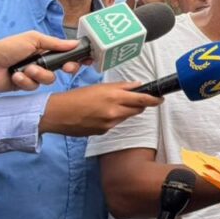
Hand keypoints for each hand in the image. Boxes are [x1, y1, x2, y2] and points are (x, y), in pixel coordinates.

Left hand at [0, 31, 82, 92]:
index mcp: (46, 49)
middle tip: (66, 68)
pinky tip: (15, 76)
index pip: (67, 53)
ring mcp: (35, 75)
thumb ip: (55, 44)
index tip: (88, 59)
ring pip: (50, 79)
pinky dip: (25, 81)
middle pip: (64, 68)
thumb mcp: (33, 40)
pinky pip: (34, 87)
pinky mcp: (26, 86)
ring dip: (38, 74)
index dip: (78, 57)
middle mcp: (43, 62)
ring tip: (25, 69)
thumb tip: (76, 43)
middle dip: (66, 67)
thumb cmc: (6, 48)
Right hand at [39, 81, 162, 136]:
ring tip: (109, 105)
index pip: (142, 100)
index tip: (161, 98)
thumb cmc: (78, 96)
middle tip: (134, 100)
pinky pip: (115, 124)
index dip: (154, 100)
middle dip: (139, 105)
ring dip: (125, 111)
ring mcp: (109, 124)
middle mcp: (115, 112)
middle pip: (137, 110)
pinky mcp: (103, 132)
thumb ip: (122, 87)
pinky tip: (99, 114)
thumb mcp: (101, 87)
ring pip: (126, 117)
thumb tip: (138, 86)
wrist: (58, 114)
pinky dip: (113, 118)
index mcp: (115, 97)